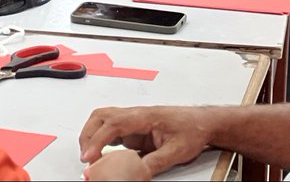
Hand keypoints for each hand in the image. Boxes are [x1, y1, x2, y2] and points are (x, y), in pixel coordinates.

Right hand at [80, 106, 212, 175]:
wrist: (203, 122)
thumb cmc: (193, 129)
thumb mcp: (176, 151)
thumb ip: (155, 162)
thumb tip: (137, 173)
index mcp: (144, 116)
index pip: (113, 124)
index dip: (97, 140)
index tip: (89, 156)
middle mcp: (135, 115)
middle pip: (101, 117)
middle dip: (88, 136)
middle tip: (86, 157)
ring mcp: (133, 120)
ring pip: (103, 120)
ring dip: (92, 136)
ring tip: (91, 156)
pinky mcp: (135, 128)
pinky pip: (112, 130)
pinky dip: (101, 140)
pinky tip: (103, 154)